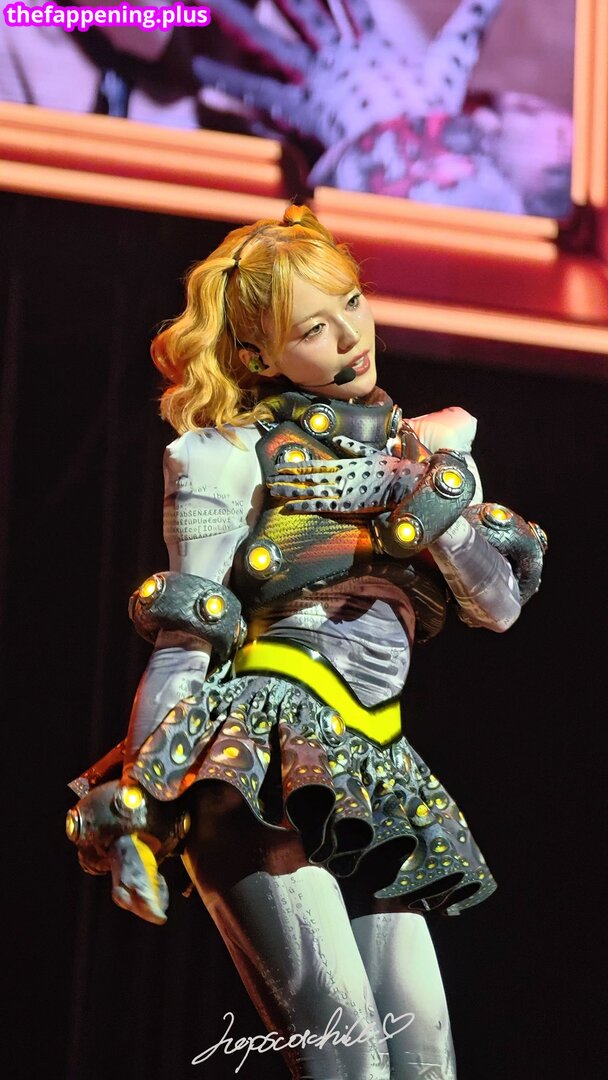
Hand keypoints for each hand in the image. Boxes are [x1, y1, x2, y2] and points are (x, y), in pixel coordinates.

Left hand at [267, 436, 424, 513]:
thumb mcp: (371, 453)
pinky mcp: (346, 506)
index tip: (279, 467)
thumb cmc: (391, 469)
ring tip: (273, 490)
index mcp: (344, 464)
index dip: (295, 466)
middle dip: (287, 479)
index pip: (314, 465)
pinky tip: (290, 507)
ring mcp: (341, 491)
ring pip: (309, 491)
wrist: (405, 484)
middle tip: (268, 480)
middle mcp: (339, 476)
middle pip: (307, 478)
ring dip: (290, 491)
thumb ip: (353, 447)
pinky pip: (320, 506)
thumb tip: (338, 440)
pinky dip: (304, 506)